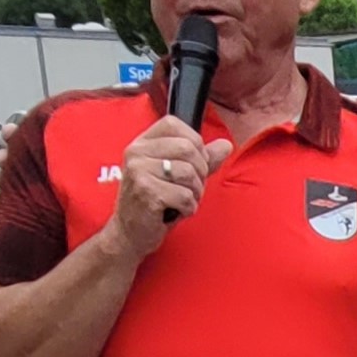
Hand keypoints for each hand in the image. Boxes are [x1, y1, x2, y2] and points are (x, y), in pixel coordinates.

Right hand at [110, 116, 231, 259]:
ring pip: (190, 173)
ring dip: (195, 193)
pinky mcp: (146, 192)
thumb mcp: (178, 176)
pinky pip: (185, 196)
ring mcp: (138, 171)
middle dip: (200, 173)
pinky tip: (174, 211)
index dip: (194, 143)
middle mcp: (136, 152)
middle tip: (189, 188)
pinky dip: (188, 208)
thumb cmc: (155, 203)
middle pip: (188, 148)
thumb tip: (226, 144)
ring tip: (180, 201)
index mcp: (142, 143)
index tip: (193, 163)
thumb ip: (202, 159)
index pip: (174, 124)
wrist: (130, 233)